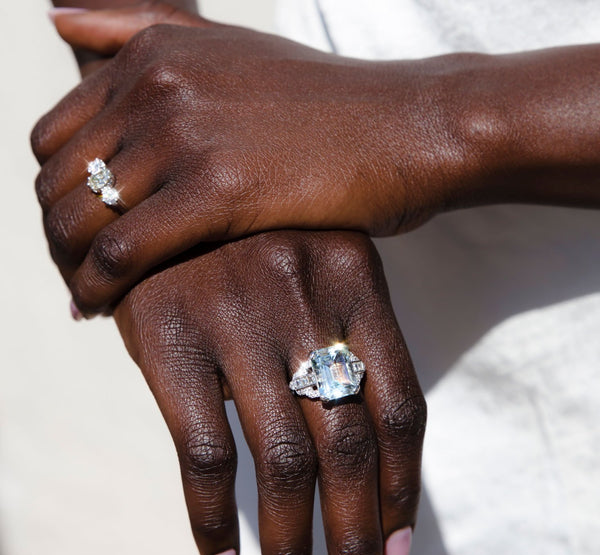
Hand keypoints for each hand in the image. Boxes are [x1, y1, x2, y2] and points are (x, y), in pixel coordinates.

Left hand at [32, 2, 465, 315]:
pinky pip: (123, 252)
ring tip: (90, 298)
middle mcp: (158, 85)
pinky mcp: (220, 190)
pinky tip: (104, 310)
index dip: (55, 196)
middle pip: (56, 182)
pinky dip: (99, 288)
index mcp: (153, 54)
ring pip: (79, 220)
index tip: (79, 236)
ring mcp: (187, 134)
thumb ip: (140, 26)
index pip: (52, 139)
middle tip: (82, 276)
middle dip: (58, 239)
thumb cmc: (325, 107)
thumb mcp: (226, 49)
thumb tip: (56, 18)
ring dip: (72, 269)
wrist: (408, 127)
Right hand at [112, 230, 425, 554]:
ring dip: (294, 546)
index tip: (399, 548)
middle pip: (349, 446)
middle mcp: (302, 296)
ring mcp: (235, 318)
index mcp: (355, 276)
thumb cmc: (253, 240)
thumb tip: (378, 459)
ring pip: (282, 460)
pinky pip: (204, 454)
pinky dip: (213, 521)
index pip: (403, 405)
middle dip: (356, 537)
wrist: (162, 193)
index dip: (405, 489)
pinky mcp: (169, 341)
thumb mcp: (317, 262)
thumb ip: (349, 337)